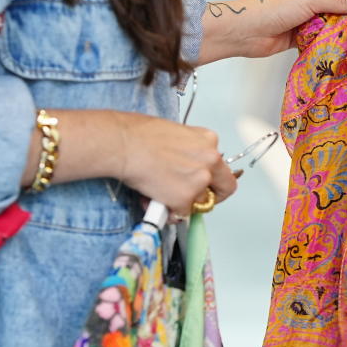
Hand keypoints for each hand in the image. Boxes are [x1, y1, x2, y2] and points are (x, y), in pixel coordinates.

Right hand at [118, 114, 237, 215]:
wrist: (122, 143)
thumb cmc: (139, 135)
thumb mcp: (175, 134)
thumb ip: (189, 151)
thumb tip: (185, 166)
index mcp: (209, 140)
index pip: (223, 167)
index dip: (214, 180)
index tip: (208, 186)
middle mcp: (210, 160)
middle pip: (224, 188)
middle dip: (210, 196)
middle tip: (193, 198)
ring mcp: (199, 180)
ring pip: (198, 201)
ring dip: (182, 201)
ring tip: (160, 192)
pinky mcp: (185, 198)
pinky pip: (181, 212)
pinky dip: (169, 209)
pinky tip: (154, 196)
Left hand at [197, 0, 346, 63]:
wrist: (248, 32)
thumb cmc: (276, 8)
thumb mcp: (311, 1)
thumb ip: (340, 2)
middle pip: (341, 5)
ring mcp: (309, 16)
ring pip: (334, 22)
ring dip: (343, 30)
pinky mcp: (305, 34)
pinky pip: (324, 37)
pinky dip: (332, 42)